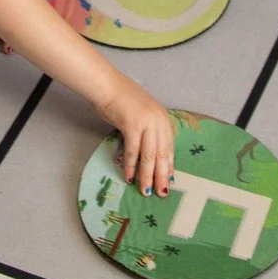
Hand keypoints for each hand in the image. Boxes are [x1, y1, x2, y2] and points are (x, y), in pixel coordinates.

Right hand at [93, 74, 174, 196]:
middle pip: (162, 154)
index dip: (169, 165)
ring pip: (149, 156)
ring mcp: (146, 122)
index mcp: (163, 118)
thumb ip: (148, 130)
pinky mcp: (133, 125)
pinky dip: (131, 166)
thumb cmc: (121, 99)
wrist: (107, 86)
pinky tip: (129, 177)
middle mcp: (158, 120)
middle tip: (162, 193)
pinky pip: (133, 151)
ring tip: (147, 191)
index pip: (169, 146)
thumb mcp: (142, 114)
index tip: (170, 180)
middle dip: (162, 176)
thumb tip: (148, 153)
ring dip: (147, 175)